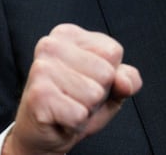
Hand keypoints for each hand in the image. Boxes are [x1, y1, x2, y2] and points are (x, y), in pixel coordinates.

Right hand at [2, 23, 142, 154]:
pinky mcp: (38, 95)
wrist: (44, 132)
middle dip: (98, 93)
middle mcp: (51, 45)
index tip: (87, 80)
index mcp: (68, 34)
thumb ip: (128, 79)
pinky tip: (60, 118)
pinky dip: (75, 123)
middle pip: (105, 73)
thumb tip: (123, 81)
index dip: (109, 74)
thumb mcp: (110, 87)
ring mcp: (41, 69)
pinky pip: (79, 115)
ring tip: (68, 106)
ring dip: (86, 109)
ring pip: (93, 95)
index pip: (113, 52)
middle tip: (76, 97)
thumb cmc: (76, 102)